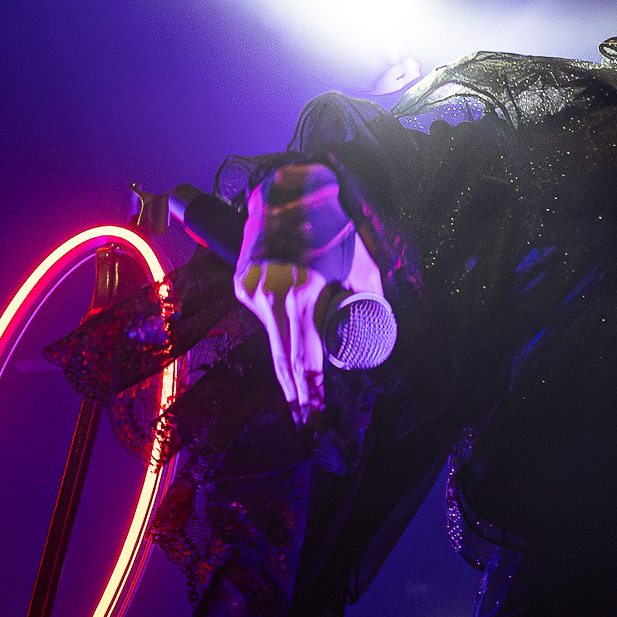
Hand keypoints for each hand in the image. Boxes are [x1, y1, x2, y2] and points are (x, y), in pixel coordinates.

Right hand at [231, 164, 384, 425]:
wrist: (290, 188)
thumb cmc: (335, 225)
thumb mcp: (363, 264)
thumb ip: (368, 298)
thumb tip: (374, 330)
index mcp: (302, 295)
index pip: (306, 359)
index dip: (312, 394)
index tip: (317, 423)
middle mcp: (271, 297)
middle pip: (284, 361)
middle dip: (298, 397)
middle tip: (309, 428)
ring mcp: (251, 290)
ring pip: (275, 339)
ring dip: (291, 365)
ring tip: (306, 397)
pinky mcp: (242, 283)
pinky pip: (265, 317)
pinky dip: (281, 328)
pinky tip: (294, 327)